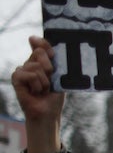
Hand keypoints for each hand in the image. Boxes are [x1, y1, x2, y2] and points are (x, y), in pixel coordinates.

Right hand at [10, 35, 63, 152]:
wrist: (47, 113)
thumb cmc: (53, 97)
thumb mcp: (57, 77)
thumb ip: (50, 59)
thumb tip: (33, 39)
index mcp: (42, 63)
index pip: (41, 46)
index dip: (43, 43)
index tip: (45, 47)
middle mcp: (30, 64)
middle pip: (39, 53)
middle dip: (49, 68)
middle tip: (50, 81)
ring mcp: (22, 71)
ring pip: (35, 66)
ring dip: (44, 82)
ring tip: (43, 91)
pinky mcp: (16, 78)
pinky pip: (28, 74)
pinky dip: (36, 85)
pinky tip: (35, 92)